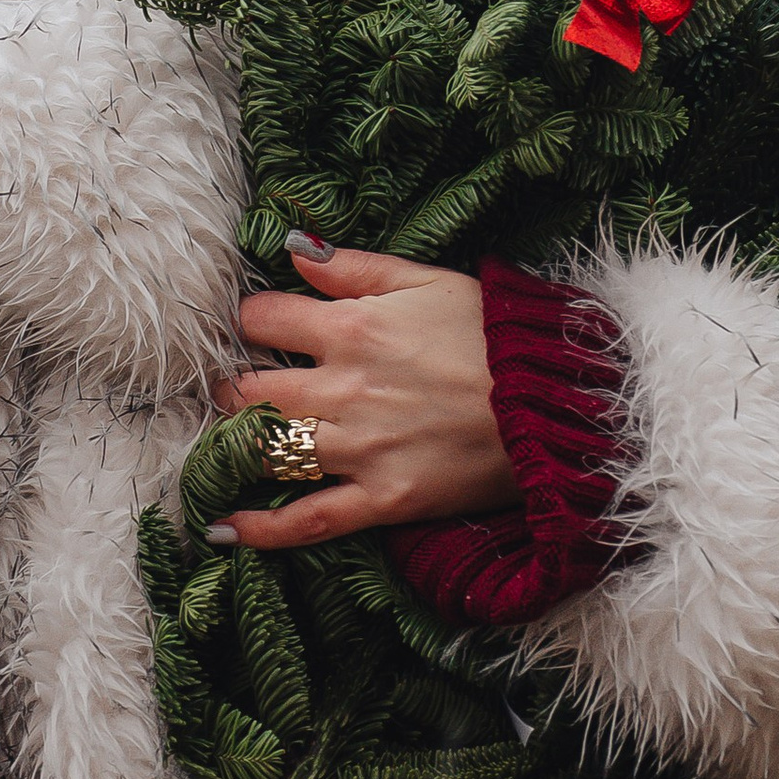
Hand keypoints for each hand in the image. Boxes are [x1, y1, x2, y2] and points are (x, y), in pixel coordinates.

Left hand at [209, 242, 516, 548]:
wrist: (556, 404)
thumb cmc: (496, 334)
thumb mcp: (428, 280)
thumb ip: (354, 266)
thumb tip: (294, 249)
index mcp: (352, 327)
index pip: (261, 319)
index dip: (251, 320)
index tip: (256, 328)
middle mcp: (343, 388)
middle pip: (250, 391)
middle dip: (232, 388)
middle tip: (234, 390)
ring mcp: (360, 448)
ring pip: (267, 451)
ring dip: (234, 448)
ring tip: (228, 445)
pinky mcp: (383, 499)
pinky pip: (307, 520)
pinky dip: (260, 529)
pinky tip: (223, 528)